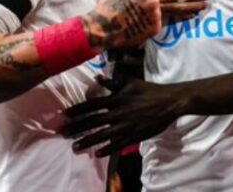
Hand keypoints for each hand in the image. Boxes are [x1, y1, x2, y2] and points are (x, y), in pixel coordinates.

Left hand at [63, 76, 183, 156]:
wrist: (169, 102)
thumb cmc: (149, 90)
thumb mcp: (130, 82)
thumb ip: (113, 82)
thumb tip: (97, 76)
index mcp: (116, 99)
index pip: (92, 105)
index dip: (77, 110)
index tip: (65, 115)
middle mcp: (118, 112)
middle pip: (93, 121)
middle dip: (77, 128)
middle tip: (63, 134)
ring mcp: (126, 125)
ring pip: (102, 135)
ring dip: (87, 141)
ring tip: (74, 147)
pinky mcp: (134, 135)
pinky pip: (118, 144)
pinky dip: (107, 149)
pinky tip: (96, 154)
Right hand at [88, 0, 160, 51]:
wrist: (105, 31)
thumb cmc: (107, 9)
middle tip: (131, 3)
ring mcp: (155, 14)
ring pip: (154, 6)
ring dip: (146, 8)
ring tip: (132, 14)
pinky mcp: (155, 27)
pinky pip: (154, 20)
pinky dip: (147, 21)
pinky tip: (136, 22)